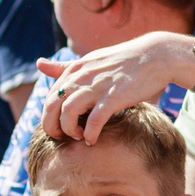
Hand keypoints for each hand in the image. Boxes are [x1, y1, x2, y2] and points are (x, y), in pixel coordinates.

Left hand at [38, 32, 194, 142]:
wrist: (155, 55)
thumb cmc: (122, 61)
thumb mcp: (89, 60)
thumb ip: (64, 67)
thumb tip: (39, 64)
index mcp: (74, 70)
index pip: (49, 97)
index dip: (49, 117)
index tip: (59, 128)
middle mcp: (81, 77)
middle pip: (51, 106)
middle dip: (52, 126)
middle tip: (62, 137)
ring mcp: (97, 86)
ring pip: (67, 113)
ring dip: (69, 130)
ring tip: (79, 137)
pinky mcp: (114, 97)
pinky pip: (94, 120)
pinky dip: (90, 133)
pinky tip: (92, 140)